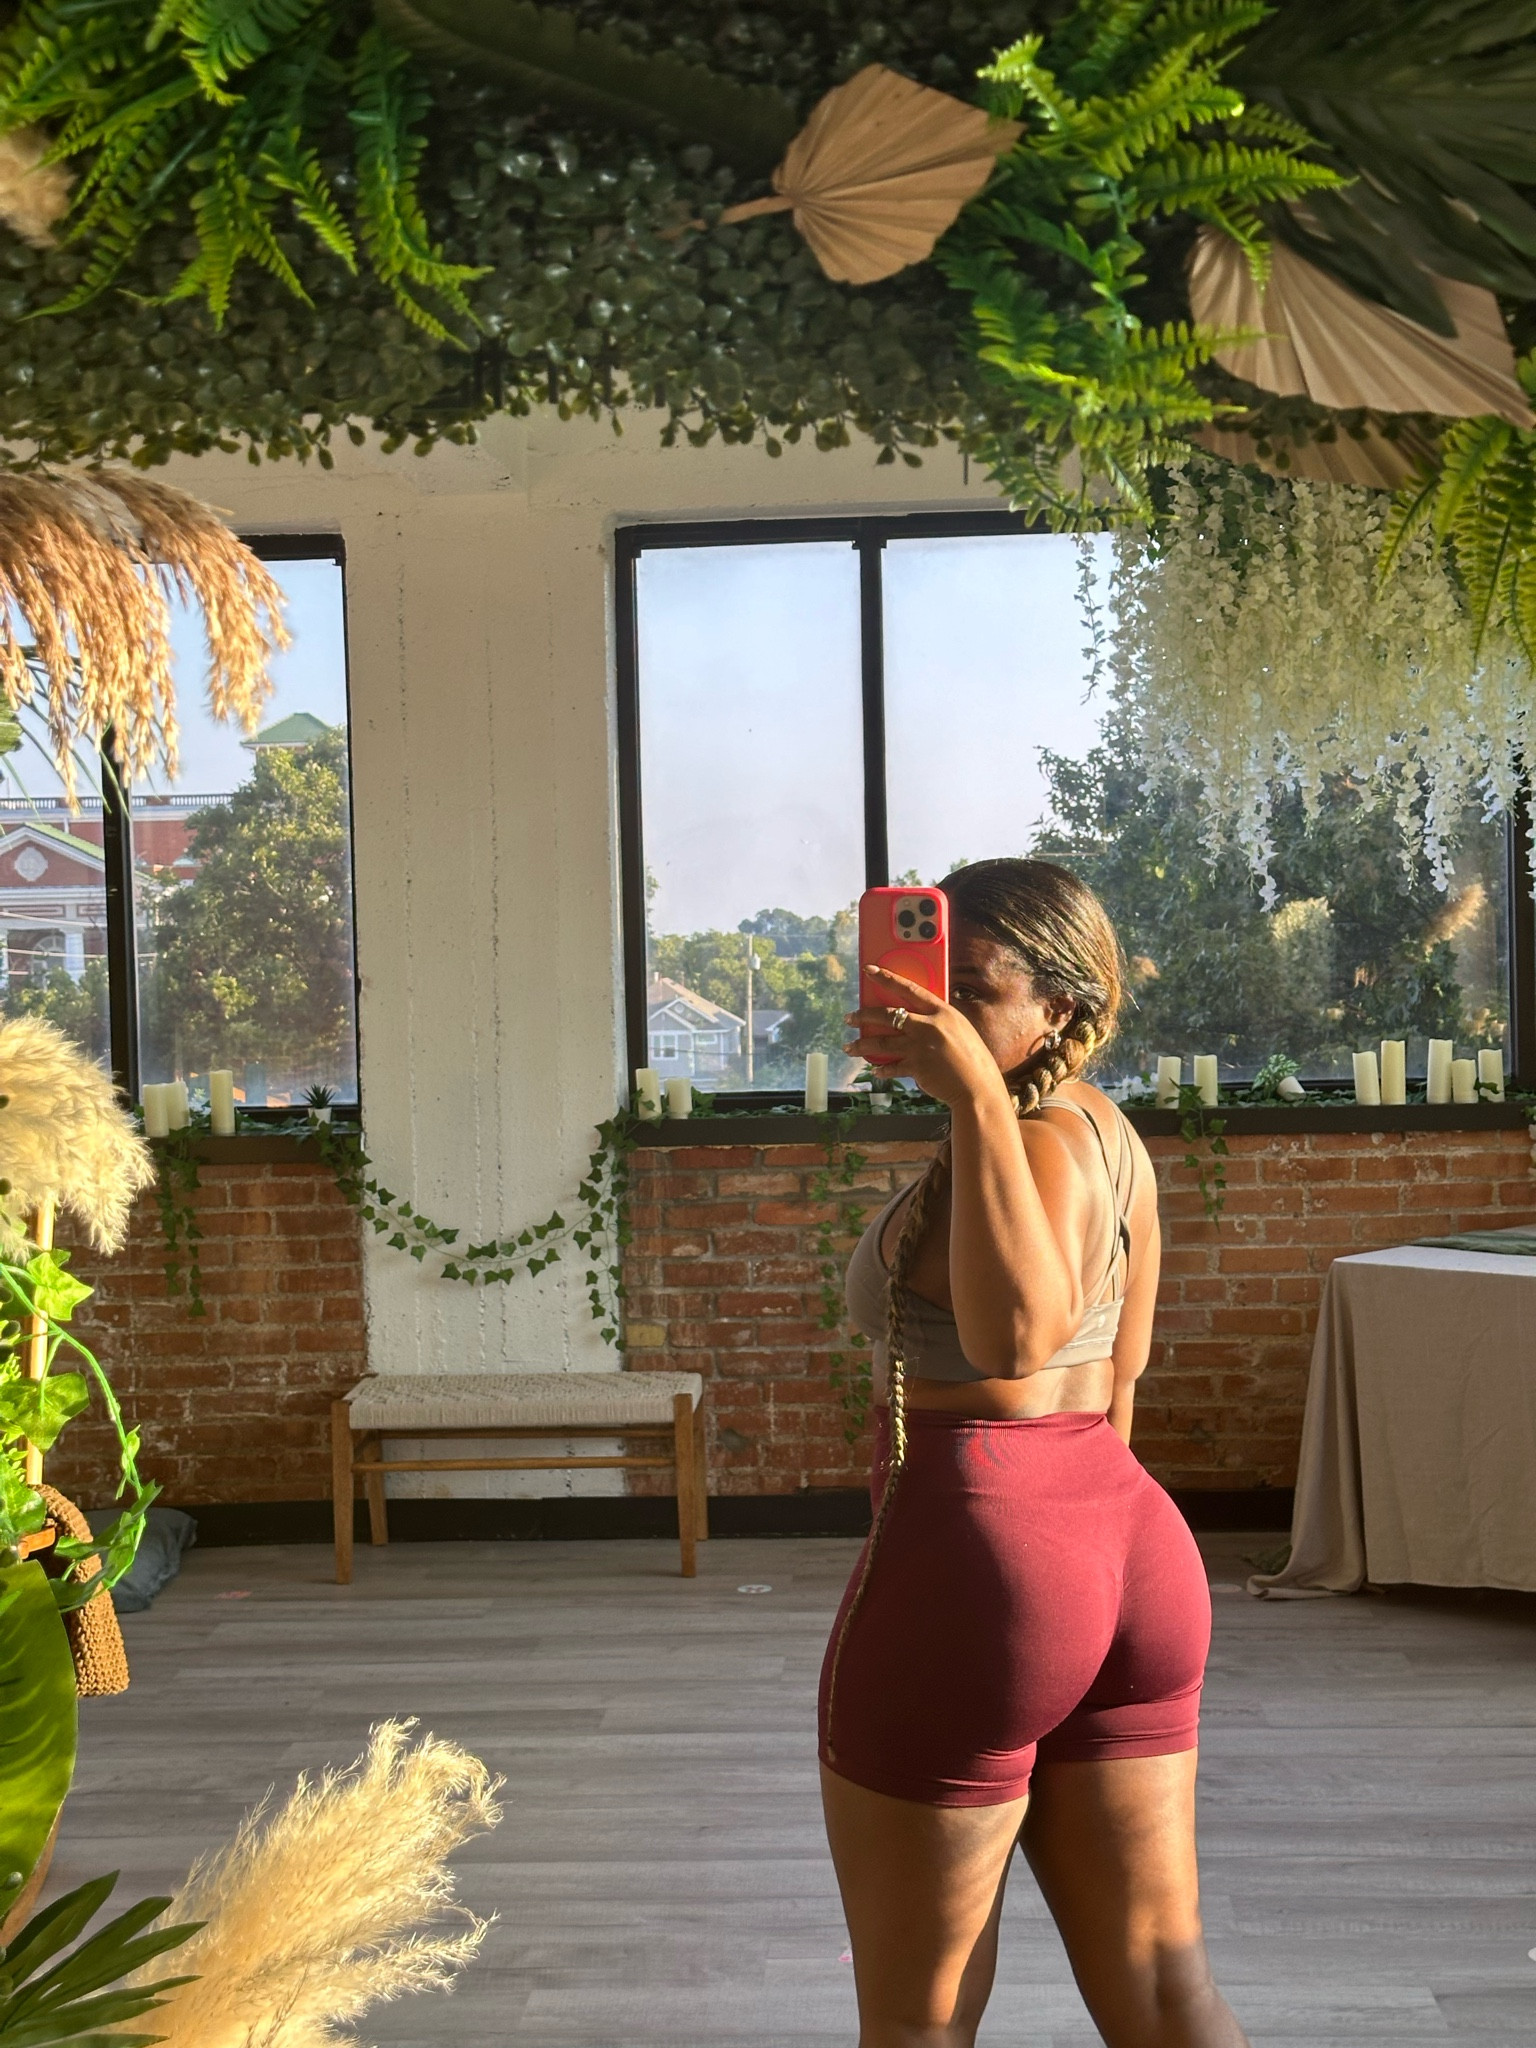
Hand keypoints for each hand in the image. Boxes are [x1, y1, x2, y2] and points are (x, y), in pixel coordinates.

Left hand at [845, 966, 1009, 1109]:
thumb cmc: (972, 1058)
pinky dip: (882, 1069)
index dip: (887, 978)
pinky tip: (875, 1070)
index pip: (909, 988)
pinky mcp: (916, 1067)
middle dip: (864, 1015)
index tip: (869, 970)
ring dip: (862, 1045)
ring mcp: (920, 1047)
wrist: (979, 1087)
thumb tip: (912, 1018)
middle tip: (849, 1018)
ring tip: (849, 1047)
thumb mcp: (959, 1029)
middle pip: (888, 1015)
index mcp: (942, 1011)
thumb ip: (937, 1021)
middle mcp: (929, 1026)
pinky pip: (892, 1066)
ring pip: (882, 1043)